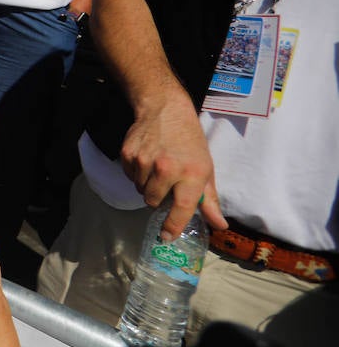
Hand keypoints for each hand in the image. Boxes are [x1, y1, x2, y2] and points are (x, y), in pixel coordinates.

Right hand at [120, 90, 226, 237]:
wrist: (165, 110)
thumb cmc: (190, 142)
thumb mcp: (206, 169)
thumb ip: (209, 200)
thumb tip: (219, 225)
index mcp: (191, 173)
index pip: (181, 208)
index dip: (173, 226)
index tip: (167, 237)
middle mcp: (167, 168)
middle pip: (153, 202)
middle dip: (158, 199)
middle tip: (165, 185)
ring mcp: (145, 161)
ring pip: (140, 190)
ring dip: (147, 186)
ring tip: (156, 170)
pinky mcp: (128, 154)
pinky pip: (129, 176)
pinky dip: (136, 174)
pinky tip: (146, 160)